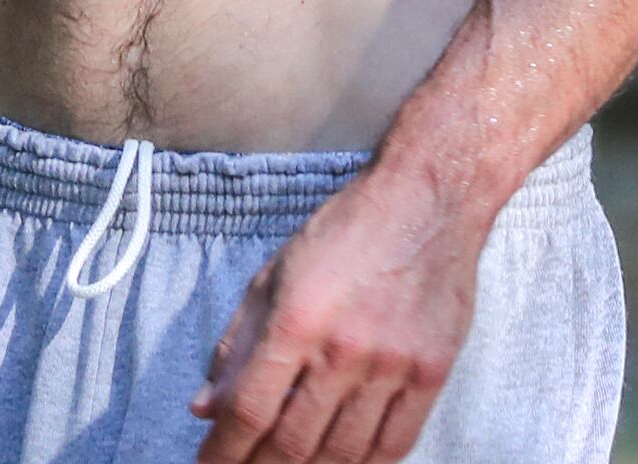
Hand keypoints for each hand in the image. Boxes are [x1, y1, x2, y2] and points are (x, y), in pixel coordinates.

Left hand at [192, 172, 483, 463]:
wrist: (428, 200)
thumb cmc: (346, 231)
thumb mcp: (274, 274)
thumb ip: (237, 344)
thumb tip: (205, 407)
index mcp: (296, 319)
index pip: (248, 410)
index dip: (222, 451)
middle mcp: (344, 348)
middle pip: (293, 442)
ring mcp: (392, 364)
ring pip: (343, 452)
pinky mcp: (433, 372)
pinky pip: (396, 443)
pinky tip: (344, 463)